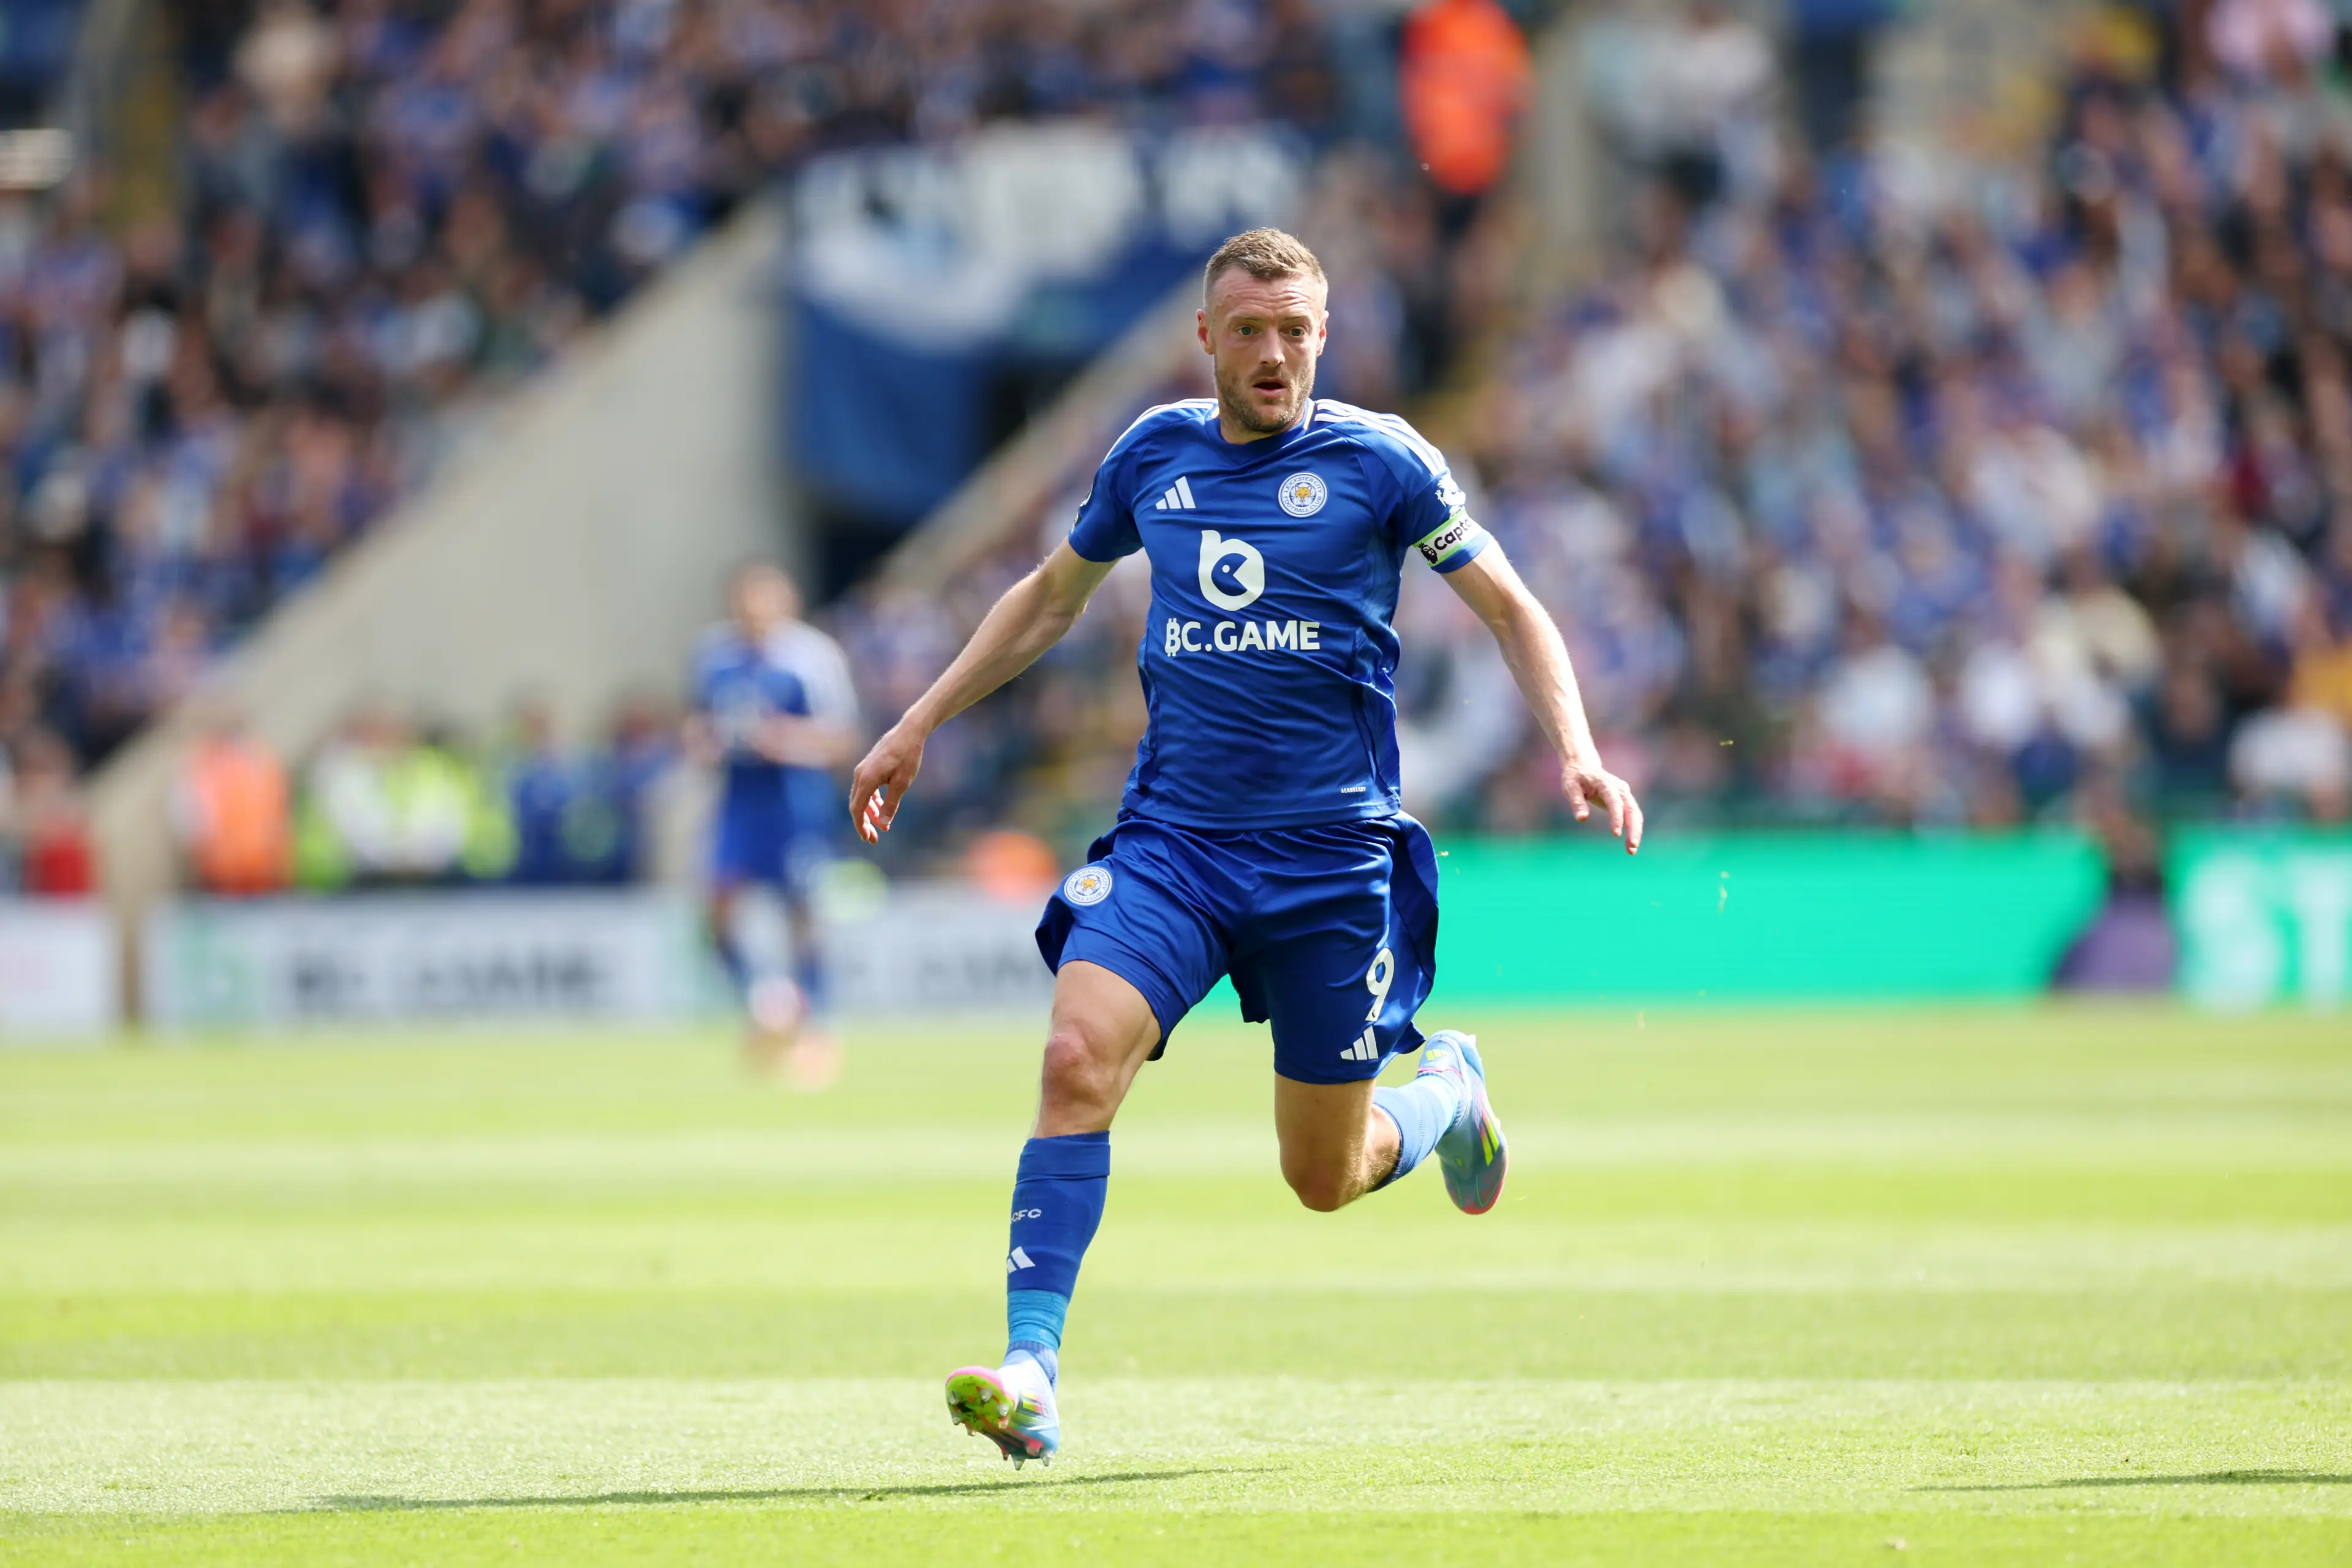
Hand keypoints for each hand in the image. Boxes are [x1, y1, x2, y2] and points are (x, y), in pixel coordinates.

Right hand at [848, 724, 925, 843]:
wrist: (909, 732)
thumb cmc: (907, 756)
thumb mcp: (902, 783)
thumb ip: (891, 804)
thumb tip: (884, 824)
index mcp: (866, 780)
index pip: (857, 809)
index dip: (861, 826)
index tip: (868, 838)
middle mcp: (860, 774)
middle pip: (857, 805)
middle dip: (865, 823)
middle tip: (874, 838)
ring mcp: (863, 769)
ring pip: (861, 797)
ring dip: (870, 813)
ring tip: (881, 826)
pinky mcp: (869, 767)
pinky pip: (866, 788)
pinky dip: (872, 801)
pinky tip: (882, 808)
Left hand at [1562, 757, 1642, 853]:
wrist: (1584, 766)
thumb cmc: (1575, 778)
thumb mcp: (1570, 788)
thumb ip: (1576, 802)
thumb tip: (1582, 819)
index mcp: (1606, 783)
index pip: (1614, 801)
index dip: (1616, 817)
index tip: (1616, 834)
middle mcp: (1620, 788)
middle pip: (1631, 809)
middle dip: (1633, 828)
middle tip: (1632, 846)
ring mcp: (1625, 793)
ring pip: (1635, 813)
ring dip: (1636, 831)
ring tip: (1631, 850)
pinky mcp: (1625, 800)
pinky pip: (1632, 815)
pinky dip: (1633, 829)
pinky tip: (1630, 844)